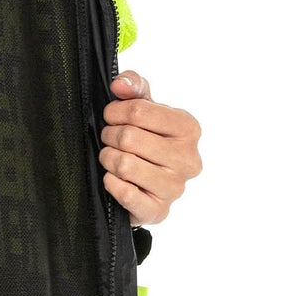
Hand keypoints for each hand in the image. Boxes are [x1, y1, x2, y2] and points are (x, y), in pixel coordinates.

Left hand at [99, 70, 201, 224]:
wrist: (148, 184)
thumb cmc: (148, 141)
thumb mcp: (144, 108)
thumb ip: (133, 87)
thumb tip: (120, 84)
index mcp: (188, 129)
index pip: (139, 112)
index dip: (115, 112)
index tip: (111, 116)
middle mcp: (188, 159)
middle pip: (129, 138)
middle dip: (110, 136)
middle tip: (110, 139)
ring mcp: (175, 187)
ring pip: (124, 165)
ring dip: (108, 159)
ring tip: (111, 157)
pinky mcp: (159, 211)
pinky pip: (125, 193)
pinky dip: (111, 183)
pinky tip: (115, 179)